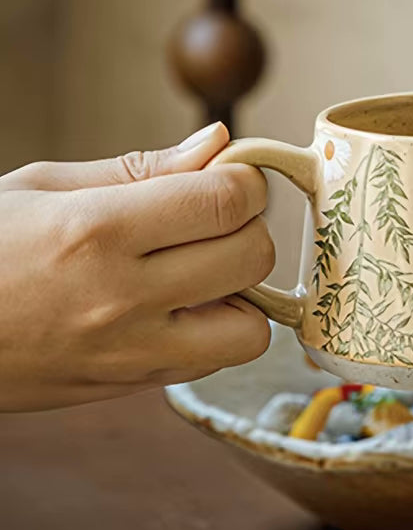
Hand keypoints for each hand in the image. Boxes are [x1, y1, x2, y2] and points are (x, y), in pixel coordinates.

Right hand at [0, 123, 272, 410]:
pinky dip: (212, 332)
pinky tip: (173, 307)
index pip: (226, 201)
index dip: (245, 181)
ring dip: (241, 294)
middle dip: (247, 227)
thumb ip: (141, 169)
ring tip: (198, 272)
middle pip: (253, 257)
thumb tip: (221, 142)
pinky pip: (212, 362)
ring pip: (251, 328)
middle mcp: (120, 297)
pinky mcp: (128, 387)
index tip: (230, 175)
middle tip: (212, 219)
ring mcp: (127, 352)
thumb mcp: (41, 188)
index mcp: (95, 231)